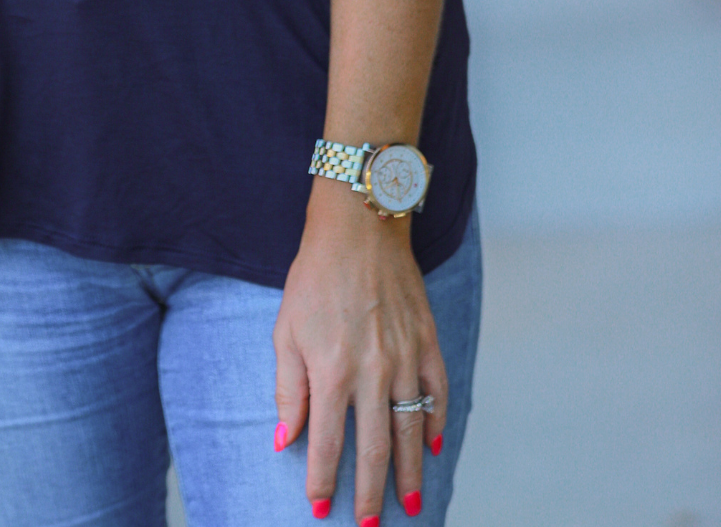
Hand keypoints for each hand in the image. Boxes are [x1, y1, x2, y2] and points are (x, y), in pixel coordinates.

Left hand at [273, 179, 446, 522]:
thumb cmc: (313, 276)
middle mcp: (371, 369)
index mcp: (331, 369)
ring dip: (409, 472)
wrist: (358, 225)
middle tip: (369, 525)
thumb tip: (284, 441)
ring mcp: (404, 356)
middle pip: (374, 448)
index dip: (322, 480)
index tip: (318, 508)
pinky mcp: (427, 339)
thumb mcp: (285, 330)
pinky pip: (437, 392)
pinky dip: (436, 423)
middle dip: (371, 492)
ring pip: (410, 429)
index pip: (326, 442)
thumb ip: (287, 389)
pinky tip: (432, 446)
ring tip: (408, 504)